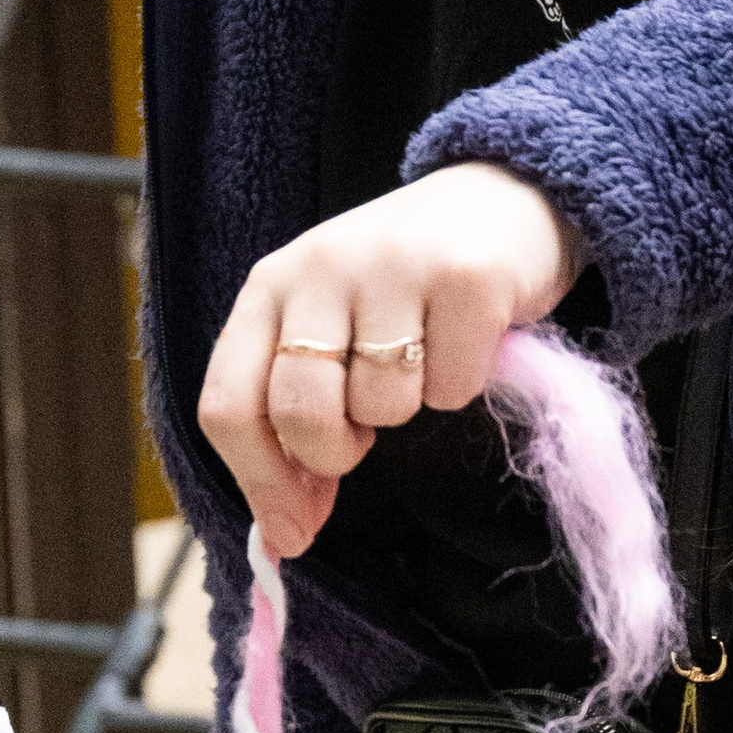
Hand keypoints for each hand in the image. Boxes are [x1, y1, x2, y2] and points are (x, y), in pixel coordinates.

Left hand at [199, 166, 577, 558]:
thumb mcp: (331, 332)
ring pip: (383, 406)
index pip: (228, 404)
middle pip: (299, 413)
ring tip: (420, 356)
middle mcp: (320, 267)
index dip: (258, 482)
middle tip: (365, 432)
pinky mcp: (467, 276)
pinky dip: (462, 383)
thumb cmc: (403, 285)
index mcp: (269, 287)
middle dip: (335, 453)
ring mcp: (393, 265)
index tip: (294, 531)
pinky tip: (465, 338)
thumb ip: (294, 419)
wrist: (503, 197)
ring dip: (408, 408)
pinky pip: (452, 388)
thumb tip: (286, 535)